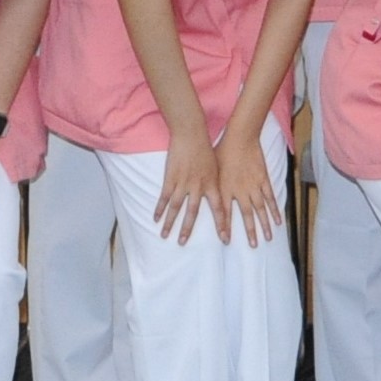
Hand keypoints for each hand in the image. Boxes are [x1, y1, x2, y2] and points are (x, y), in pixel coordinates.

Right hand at [155, 126, 221, 244]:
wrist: (192, 135)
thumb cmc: (206, 150)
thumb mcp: (217, 168)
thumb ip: (216, 183)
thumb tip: (220, 196)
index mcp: (213, 184)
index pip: (219, 209)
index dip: (222, 225)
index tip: (224, 239)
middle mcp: (198, 187)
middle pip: (193, 213)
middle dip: (188, 229)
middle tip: (183, 244)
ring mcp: (183, 183)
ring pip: (176, 208)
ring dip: (170, 223)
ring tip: (165, 236)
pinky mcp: (171, 178)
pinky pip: (164, 197)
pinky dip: (159, 209)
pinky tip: (155, 219)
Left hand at [215, 126, 283, 247]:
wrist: (240, 137)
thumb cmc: (222, 151)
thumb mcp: (212, 169)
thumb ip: (211, 184)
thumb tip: (203, 194)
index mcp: (224, 189)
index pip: (224, 213)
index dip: (225, 228)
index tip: (226, 241)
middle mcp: (239, 191)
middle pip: (246, 216)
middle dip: (250, 232)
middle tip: (254, 246)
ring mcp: (254, 186)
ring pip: (260, 209)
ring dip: (265, 225)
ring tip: (269, 238)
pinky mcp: (264, 180)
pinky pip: (270, 198)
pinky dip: (275, 209)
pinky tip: (279, 219)